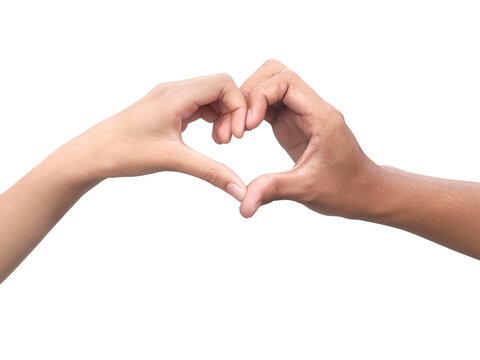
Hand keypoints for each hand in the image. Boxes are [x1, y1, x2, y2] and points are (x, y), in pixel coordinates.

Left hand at [68, 73, 247, 200]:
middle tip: (227, 141)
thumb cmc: (124, 152)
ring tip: (218, 142)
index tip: (236, 136)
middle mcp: (174, 90)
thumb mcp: (173, 161)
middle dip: (232, 113)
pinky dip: (210, 119)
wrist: (92, 153)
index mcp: (176, 95)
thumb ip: (211, 172)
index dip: (238, 107)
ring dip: (222, 117)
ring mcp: (170, 98)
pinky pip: (199, 105)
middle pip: (220, 88)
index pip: (224, 84)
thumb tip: (240, 190)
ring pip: (211, 96)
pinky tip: (207, 139)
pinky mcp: (168, 108)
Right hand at [239, 60, 382, 217]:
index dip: (259, 96)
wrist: (362, 192)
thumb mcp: (307, 190)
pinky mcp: (293, 123)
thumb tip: (243, 205)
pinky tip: (242, 131)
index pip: (285, 81)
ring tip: (237, 128)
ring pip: (271, 85)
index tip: (247, 125)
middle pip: (276, 73)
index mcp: (320, 116)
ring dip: (249, 100)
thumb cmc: (344, 189)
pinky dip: (252, 111)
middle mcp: (312, 108)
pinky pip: (269, 104)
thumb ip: (274, 190)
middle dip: (250, 92)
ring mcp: (302, 113)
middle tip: (238, 124)